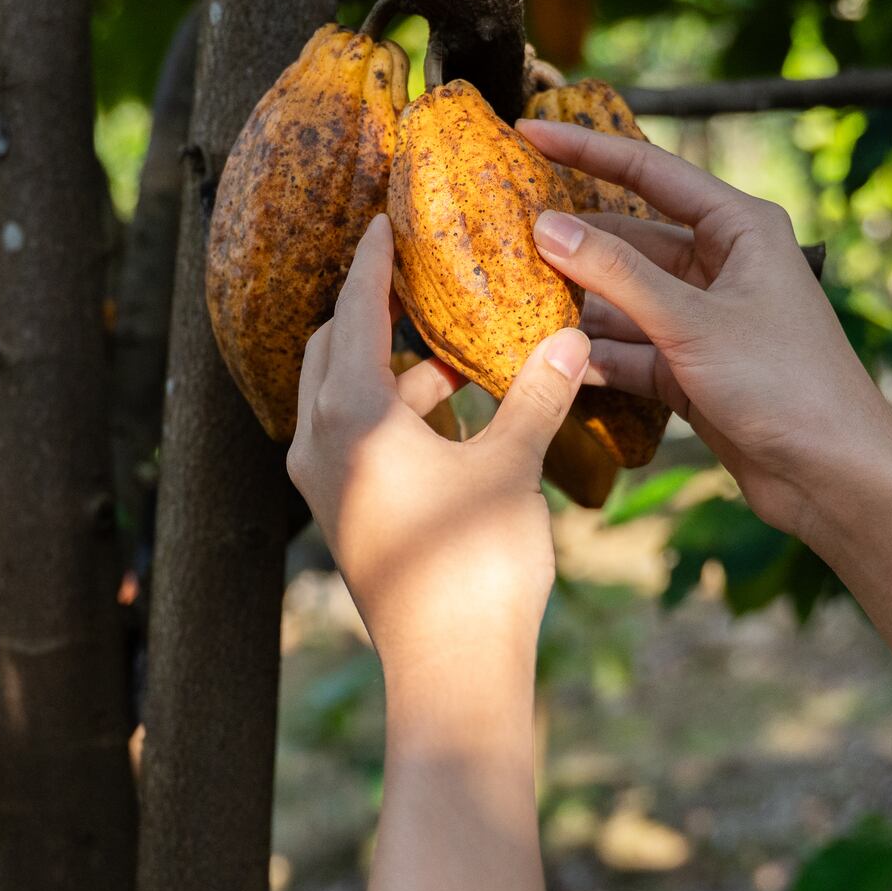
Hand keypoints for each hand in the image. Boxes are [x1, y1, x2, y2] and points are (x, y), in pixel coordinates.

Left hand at [288, 215, 589, 673]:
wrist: (451, 669)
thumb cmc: (476, 565)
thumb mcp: (512, 465)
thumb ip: (537, 394)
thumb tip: (572, 339)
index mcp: (350, 414)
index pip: (356, 310)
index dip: (374, 261)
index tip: (386, 220)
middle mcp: (318, 440)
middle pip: (335, 348)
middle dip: (376, 311)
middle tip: (422, 279)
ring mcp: (323, 481)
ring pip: (346, 396)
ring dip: (397, 370)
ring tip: (464, 357)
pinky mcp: (343, 512)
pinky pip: (356, 437)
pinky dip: (397, 414)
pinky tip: (455, 415)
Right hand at [518, 119, 891, 542]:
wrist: (835, 477)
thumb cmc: (785, 383)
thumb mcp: (691, 321)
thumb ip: (615, 273)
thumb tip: (546, 227)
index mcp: (739, 228)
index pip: (648, 171)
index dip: (586, 149)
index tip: (528, 131)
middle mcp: (721, 266)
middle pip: (627, 239)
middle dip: (569, 241)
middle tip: (499, 231)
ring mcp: (704, 319)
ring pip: (622, 298)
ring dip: (574, 303)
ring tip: (507, 297)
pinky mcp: (691, 368)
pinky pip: (628, 349)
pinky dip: (592, 355)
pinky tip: (546, 358)